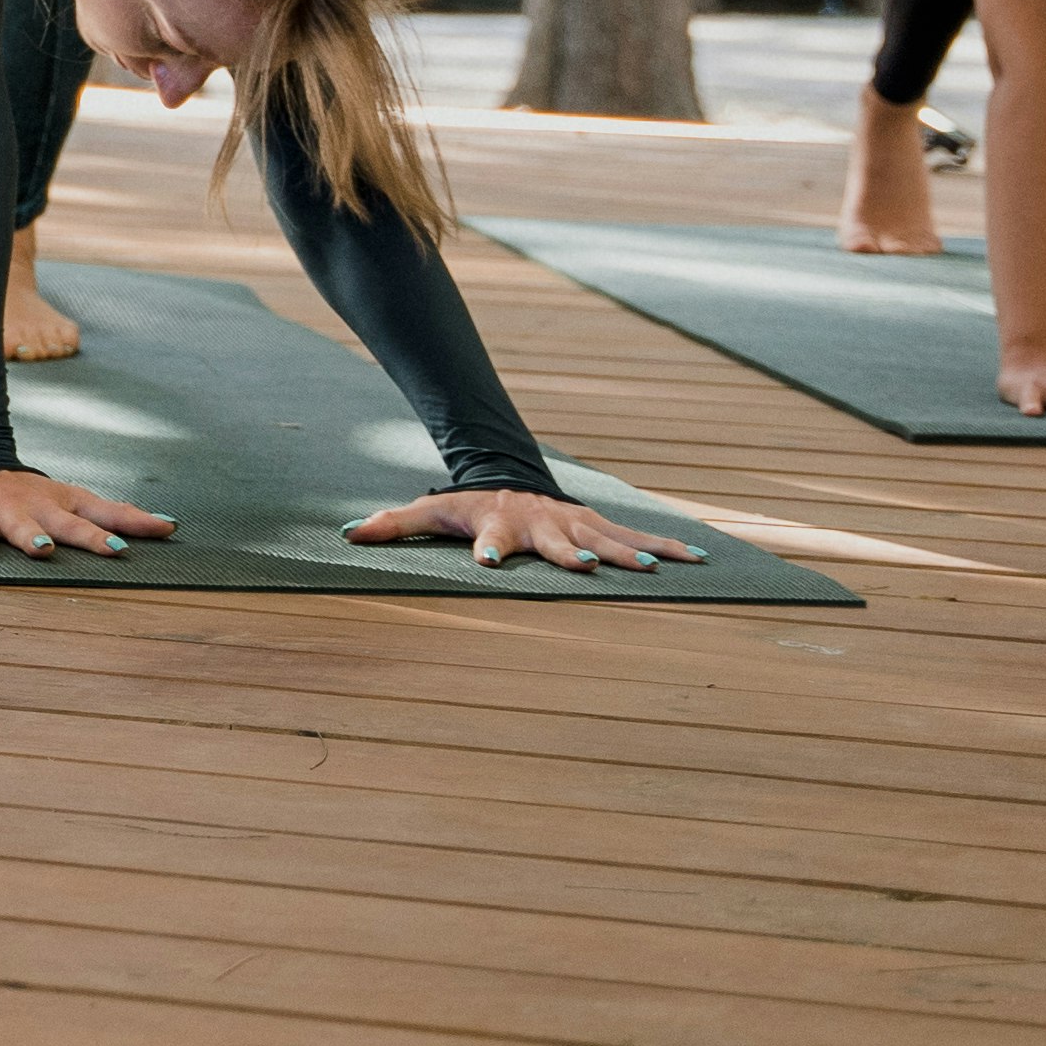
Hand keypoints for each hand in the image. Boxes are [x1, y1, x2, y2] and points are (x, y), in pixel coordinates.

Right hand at [0, 466, 176, 559]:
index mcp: (50, 508)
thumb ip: (125, 515)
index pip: (83, 521)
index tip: (122, 550)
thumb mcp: (79, 498)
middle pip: (33, 526)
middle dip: (39, 537)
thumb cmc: (37, 495)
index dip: (101, 535)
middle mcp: (16, 510)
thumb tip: (176, 527)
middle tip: (45, 549)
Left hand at [349, 488, 701, 574]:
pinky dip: (667, 547)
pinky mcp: (599, 524)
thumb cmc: (464, 507)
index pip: (489, 540)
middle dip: (572, 553)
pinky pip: (637, 535)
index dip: (488, 551)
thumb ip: (390, 524)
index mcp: (497, 527)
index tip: (488, 564)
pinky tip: (698, 559)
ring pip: (606, 538)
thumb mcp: (425, 513)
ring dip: (630, 553)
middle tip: (589, 565)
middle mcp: (540, 525)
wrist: (505, 477)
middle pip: (557, 542)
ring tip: (652, 568)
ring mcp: (574, 523)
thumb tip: (347, 535)